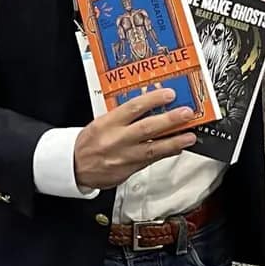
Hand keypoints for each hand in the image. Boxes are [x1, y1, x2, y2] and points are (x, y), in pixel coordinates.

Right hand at [74, 87, 196, 189]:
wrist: (74, 166)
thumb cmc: (89, 142)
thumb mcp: (101, 122)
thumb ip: (123, 116)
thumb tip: (149, 105)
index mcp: (108, 123)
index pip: (133, 107)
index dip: (153, 100)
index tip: (169, 94)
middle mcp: (117, 139)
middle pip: (147, 128)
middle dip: (170, 120)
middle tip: (187, 113)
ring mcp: (124, 157)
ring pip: (153, 148)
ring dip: (174, 142)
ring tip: (190, 136)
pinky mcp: (128, 171)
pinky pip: (150, 161)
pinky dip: (165, 154)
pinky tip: (177, 149)